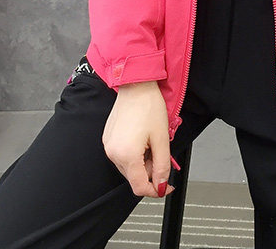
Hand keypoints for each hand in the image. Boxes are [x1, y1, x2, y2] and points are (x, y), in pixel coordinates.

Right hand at [102, 80, 175, 198]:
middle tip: (161, 153)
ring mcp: (108, 145)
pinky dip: (134, 153)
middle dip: (150, 171)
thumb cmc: (148, 106)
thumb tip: (162, 184)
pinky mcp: (108, 138)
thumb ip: (163, 166)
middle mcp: (113, 153)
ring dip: (143, 161)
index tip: (166, 186)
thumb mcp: (162, 139)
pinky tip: (142, 138)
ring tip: (151, 141)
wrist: (136, 85)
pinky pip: (122, 154)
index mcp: (126, 155)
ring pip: (129, 166)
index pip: (140, 187)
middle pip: (134, 177)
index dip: (156, 190)